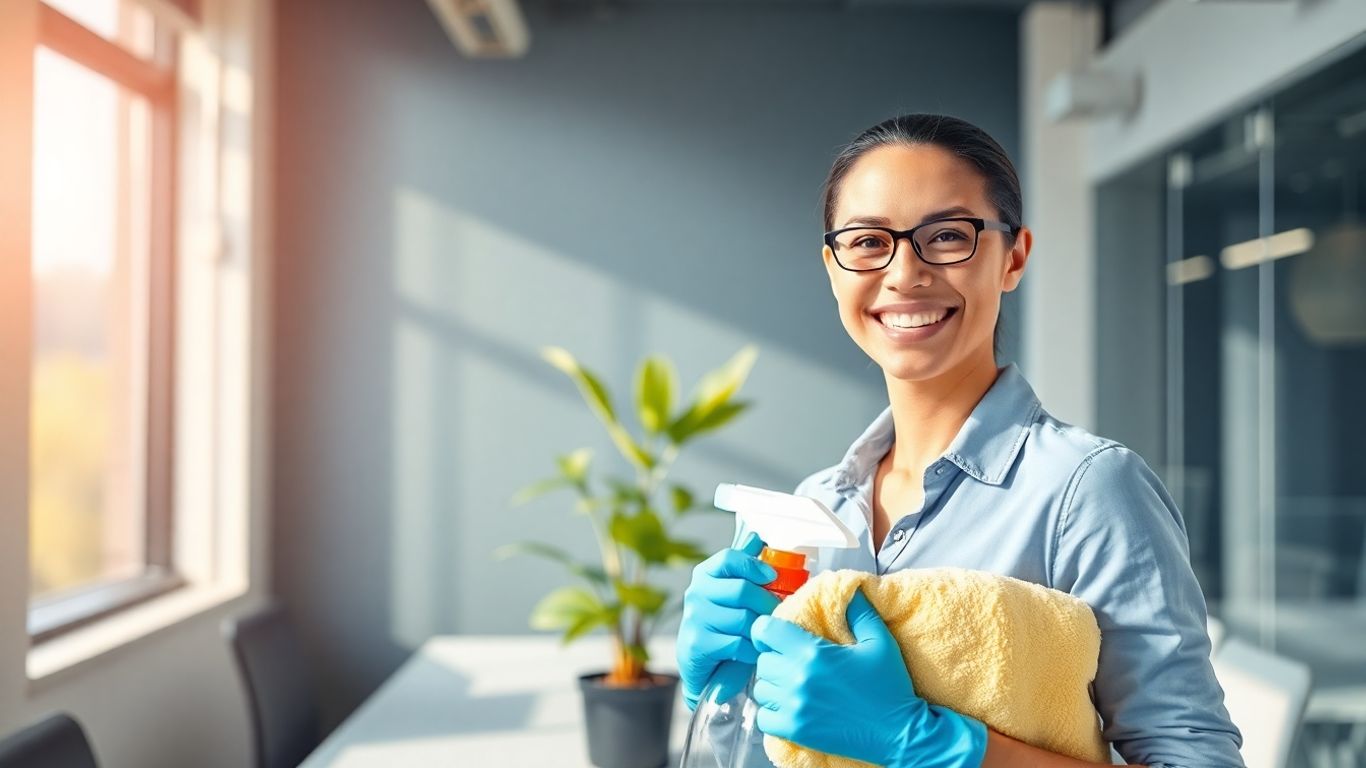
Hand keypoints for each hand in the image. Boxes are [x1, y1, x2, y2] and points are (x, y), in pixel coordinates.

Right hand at [676, 531, 779, 710]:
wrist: (703, 665)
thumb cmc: (724, 624)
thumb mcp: (733, 592)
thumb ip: (744, 566)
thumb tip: (756, 536)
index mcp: (705, 574)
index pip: (729, 558)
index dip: (754, 566)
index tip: (772, 576)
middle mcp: (695, 593)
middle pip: (741, 590)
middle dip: (766, 603)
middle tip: (778, 613)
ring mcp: (694, 618)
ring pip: (742, 619)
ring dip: (759, 629)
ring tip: (765, 633)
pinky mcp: (696, 644)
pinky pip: (737, 643)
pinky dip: (751, 649)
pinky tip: (751, 651)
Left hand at [751, 587, 987, 767]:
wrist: (899, 732)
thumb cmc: (890, 688)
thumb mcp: (880, 642)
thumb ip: (860, 613)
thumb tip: (850, 591)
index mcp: (814, 652)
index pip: (765, 630)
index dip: (766, 629)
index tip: (775, 635)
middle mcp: (798, 678)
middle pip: (762, 660)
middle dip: (774, 658)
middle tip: (791, 661)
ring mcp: (794, 707)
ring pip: (761, 689)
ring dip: (772, 685)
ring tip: (791, 684)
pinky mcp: (795, 731)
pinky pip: (764, 719)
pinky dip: (771, 713)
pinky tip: (789, 707)